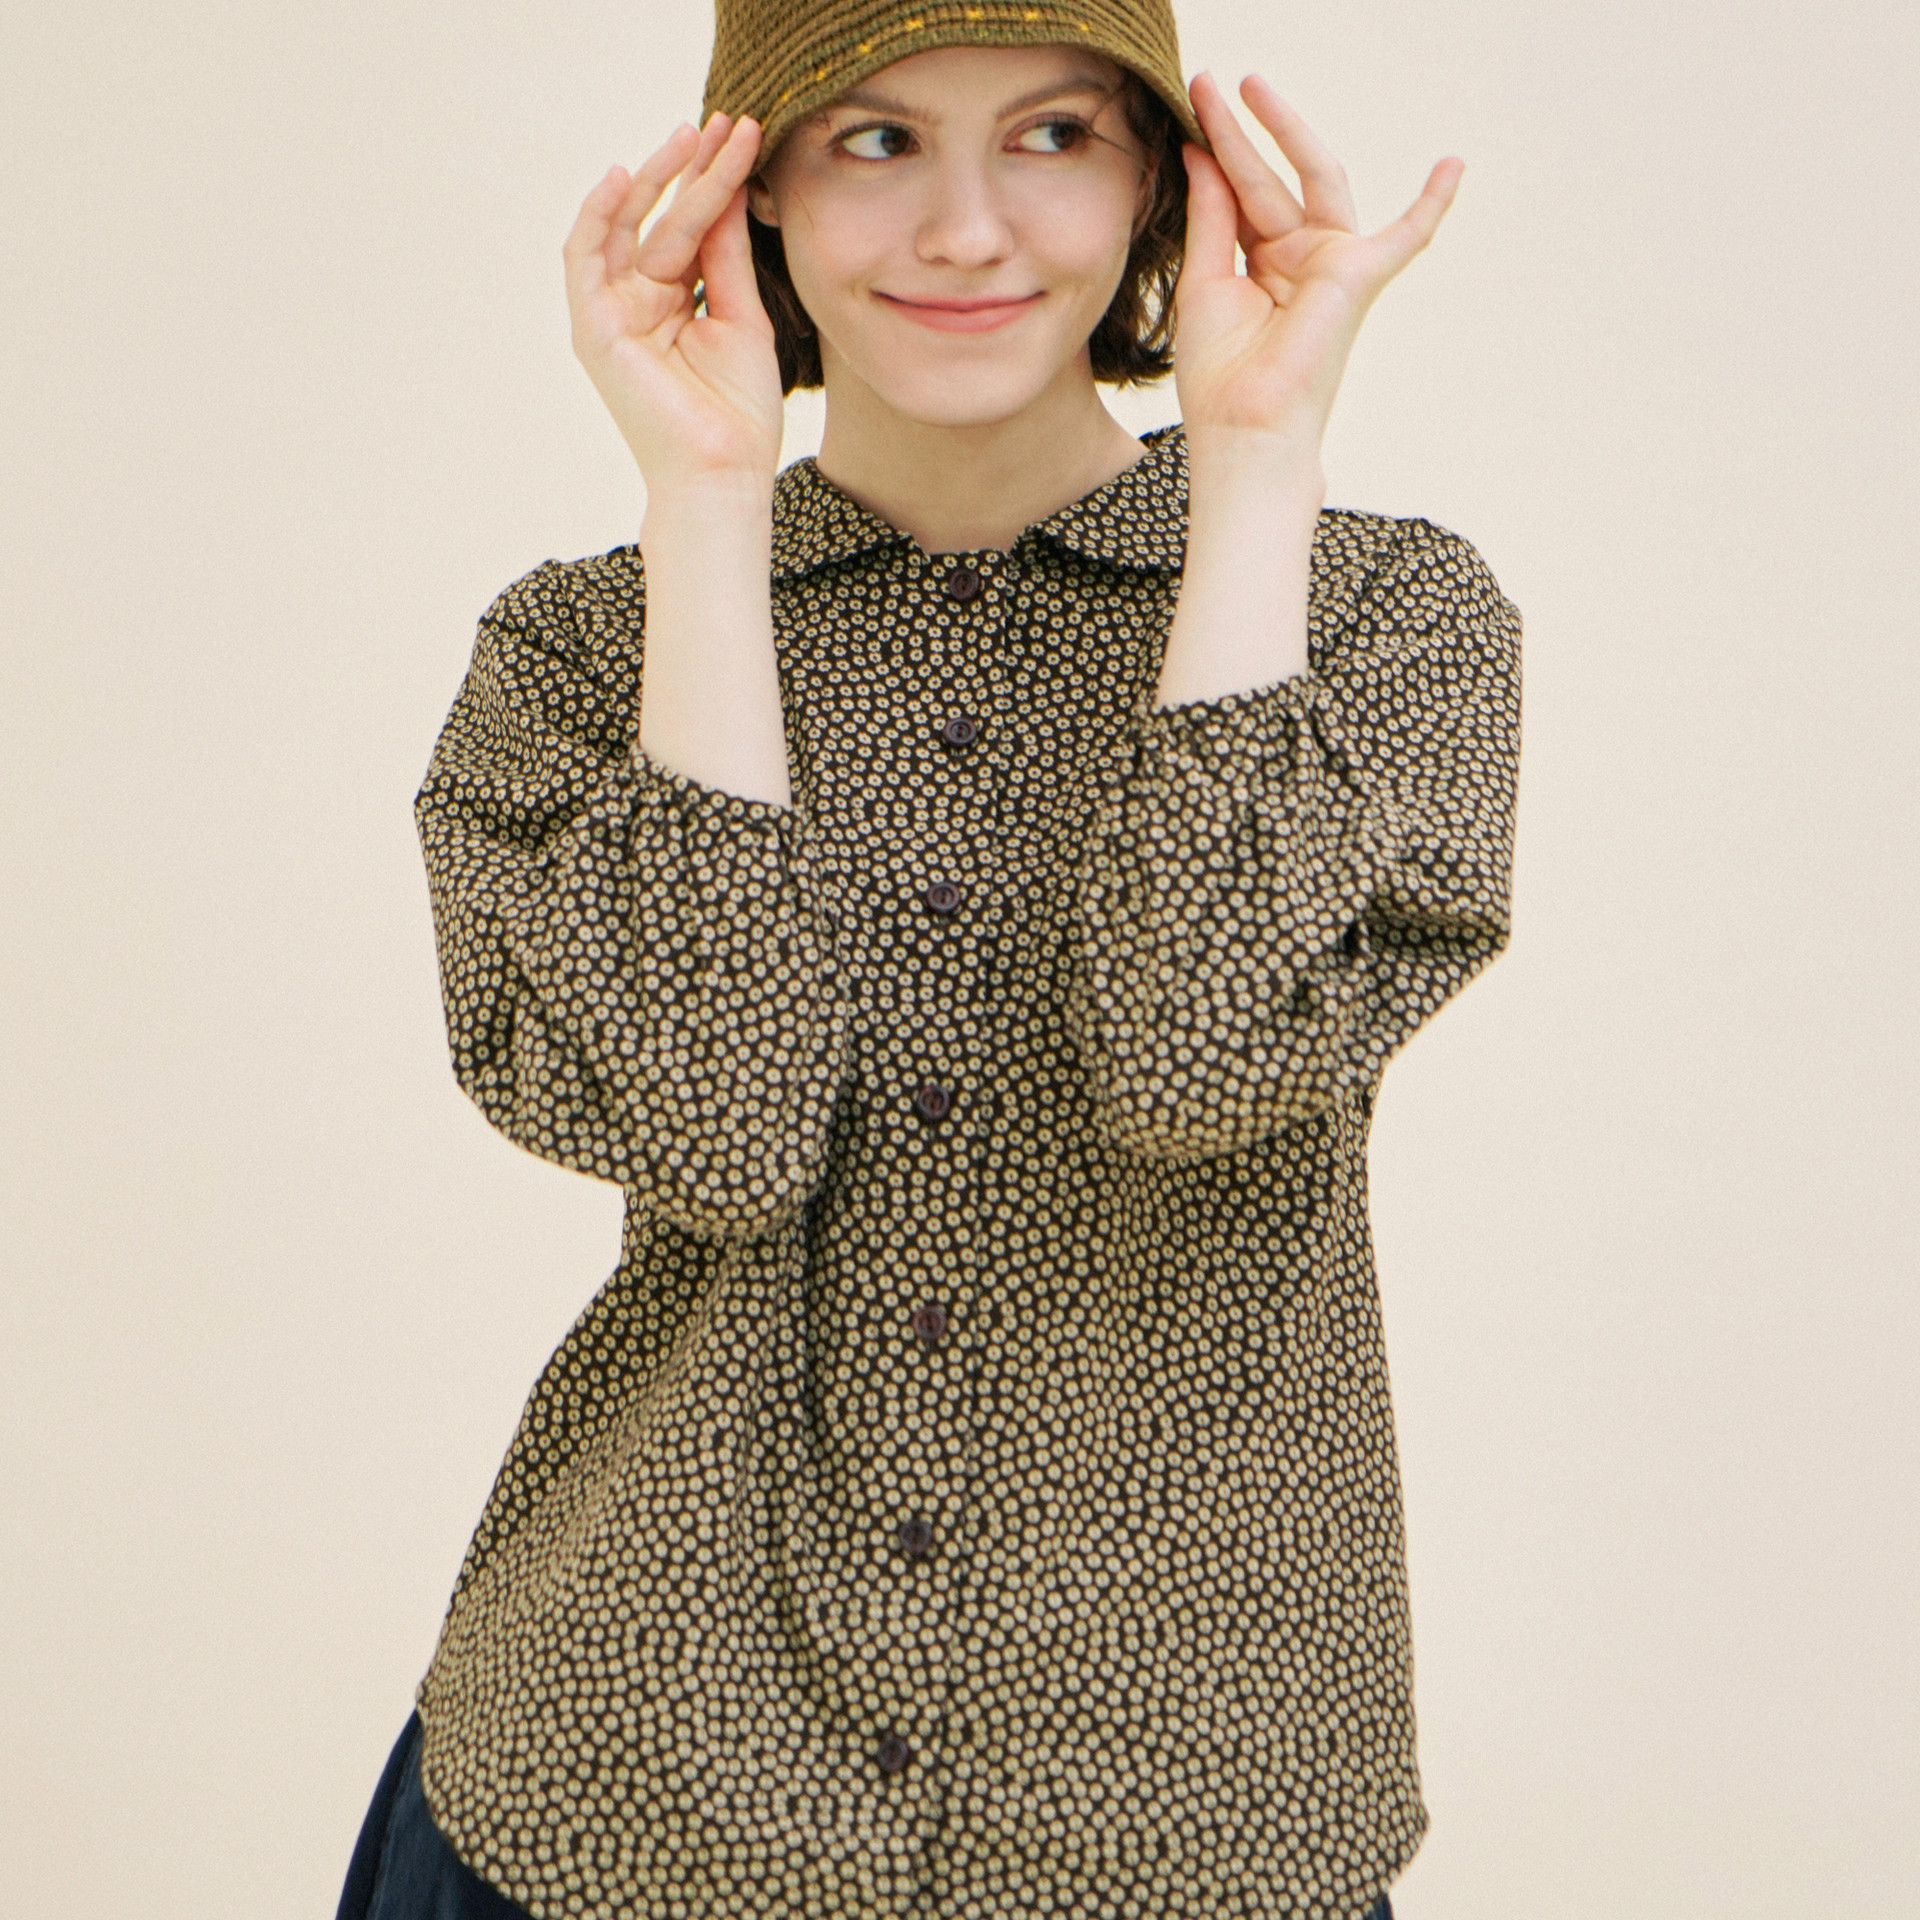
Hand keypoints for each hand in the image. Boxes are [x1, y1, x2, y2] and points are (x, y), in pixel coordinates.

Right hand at [564, 113, 784, 494]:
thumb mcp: (744, 319)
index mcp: (676, 304)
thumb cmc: (737, 415)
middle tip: (722, 124)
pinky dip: (598, 216)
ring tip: (687, 136)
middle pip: (660, 220)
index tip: (746, 141)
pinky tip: (624, 177)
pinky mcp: (595, 328)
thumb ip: (729, 257)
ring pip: (626, 229)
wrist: (723, 473)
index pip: (692, 230)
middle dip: (689, 170)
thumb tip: (728, 191)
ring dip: (653, 179)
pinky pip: (584, 258)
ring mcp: (614, 314)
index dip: (716, 184)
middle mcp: (639, 303)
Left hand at [1173, 72, 1462, 458]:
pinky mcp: (1357, 275)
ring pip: (1308, 180)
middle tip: (1208, 82)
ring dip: (1281, 131)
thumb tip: (1202, 151)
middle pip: (1268, 179)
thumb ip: (1210, 216)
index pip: (1239, 195)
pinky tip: (1453, 166)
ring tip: (1246, 85)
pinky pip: (1406, 237)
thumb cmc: (1221, 377)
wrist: (1245, 428)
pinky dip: (1431, 204)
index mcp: (1261, 267)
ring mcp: (1330, 265)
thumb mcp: (1204, 282)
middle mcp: (1299, 260)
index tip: (1190, 108)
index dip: (1216, 153)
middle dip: (1239, 132)